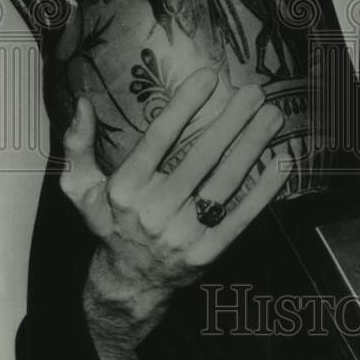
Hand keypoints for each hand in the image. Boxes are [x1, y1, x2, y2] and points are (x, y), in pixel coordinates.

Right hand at [59, 67, 289, 359]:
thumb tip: (83, 103)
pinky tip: (282, 162)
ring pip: (225, 182)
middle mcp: (154, 211)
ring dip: (252, 146)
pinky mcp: (208, 252)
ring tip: (272, 116)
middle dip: (231, 121)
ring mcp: (183, 234)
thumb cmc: (109, 224)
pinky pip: (241, 216)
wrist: (129, 283)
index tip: (209, 76)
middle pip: (200, 157)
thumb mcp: (81, 188)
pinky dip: (264, 190)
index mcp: (125, 189)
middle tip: (254, 92)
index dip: (184, 105)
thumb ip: (78, 145)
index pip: (159, 138)